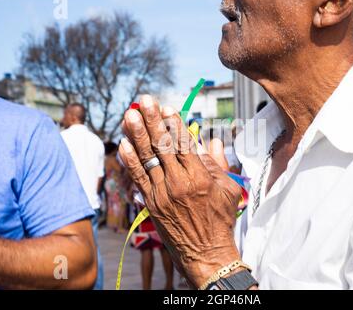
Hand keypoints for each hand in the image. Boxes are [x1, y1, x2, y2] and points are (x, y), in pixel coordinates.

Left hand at [119, 95, 241, 287]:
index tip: (167, 108)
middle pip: (162, 145)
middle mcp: (179, 183)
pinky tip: (124, 144)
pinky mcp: (151, 203)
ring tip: (130, 115)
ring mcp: (162, 193)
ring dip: (136, 135)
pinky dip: (130, 161)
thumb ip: (219, 163)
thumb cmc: (220, 219)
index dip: (174, 124)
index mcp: (200, 177)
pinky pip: (138, 178)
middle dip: (152, 121)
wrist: (205, 252)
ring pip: (147, 159)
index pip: (183, 144)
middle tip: (145, 101)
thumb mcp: (228, 189)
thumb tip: (214, 140)